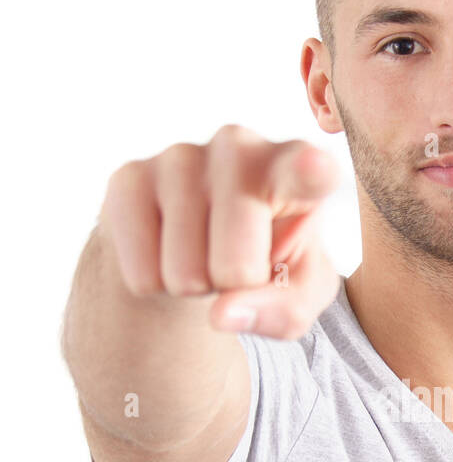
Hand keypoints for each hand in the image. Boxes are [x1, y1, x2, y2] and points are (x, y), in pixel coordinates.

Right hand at [99, 123, 340, 337]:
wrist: (199, 242)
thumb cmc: (268, 260)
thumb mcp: (297, 294)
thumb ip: (286, 311)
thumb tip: (222, 314)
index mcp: (299, 169)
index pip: (308, 171)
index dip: (311, 172)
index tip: (316, 168)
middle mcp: (240, 147)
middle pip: (237, 269)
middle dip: (234, 288)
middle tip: (236, 262)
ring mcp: (180, 156)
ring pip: (185, 275)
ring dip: (194, 286)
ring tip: (203, 252)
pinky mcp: (128, 177)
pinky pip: (142, 274)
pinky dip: (154, 284)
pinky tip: (166, 248)